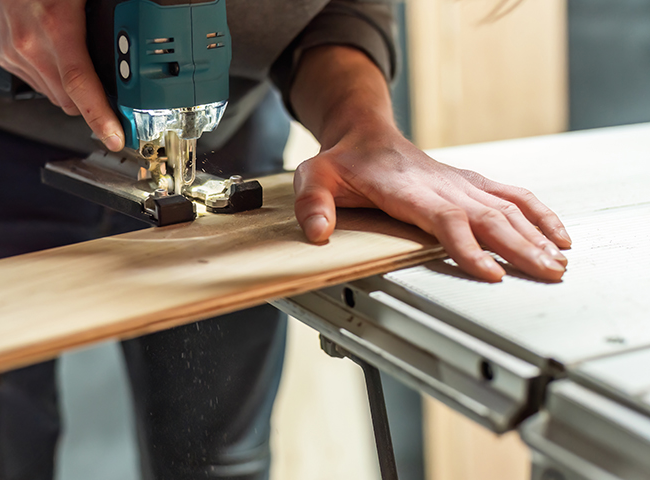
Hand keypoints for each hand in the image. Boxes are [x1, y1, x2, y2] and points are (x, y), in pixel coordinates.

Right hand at [0, 0, 124, 150]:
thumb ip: (107, 20)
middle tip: (112, 93)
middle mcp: (30, 46)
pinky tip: (57, 57)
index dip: (101, 118)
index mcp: (56, 28)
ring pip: (54, 95)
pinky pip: (36, 82)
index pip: (81, 87)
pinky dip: (52, 79)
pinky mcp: (3, 55)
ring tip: (78, 63)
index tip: (116, 137)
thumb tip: (133, 37)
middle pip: (70, 101)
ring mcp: (13, 53)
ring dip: (71, 91)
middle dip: (92, 102)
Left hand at [291, 46, 570, 282]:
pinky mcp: (471, 184)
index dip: (469, 246)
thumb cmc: (344, 161)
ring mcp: (460, 184)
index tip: (492, 272)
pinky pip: (513, 196)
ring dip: (535, 235)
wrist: (366, 133)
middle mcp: (442, 185)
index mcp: (408, 189)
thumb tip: (317, 233)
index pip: (445, 219)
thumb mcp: (315, 178)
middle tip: (547, 275)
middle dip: (519, 248)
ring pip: (507, 208)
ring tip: (559, 263)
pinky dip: (539, 214)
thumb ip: (314, 204)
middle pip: (487, 217)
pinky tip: (558, 235)